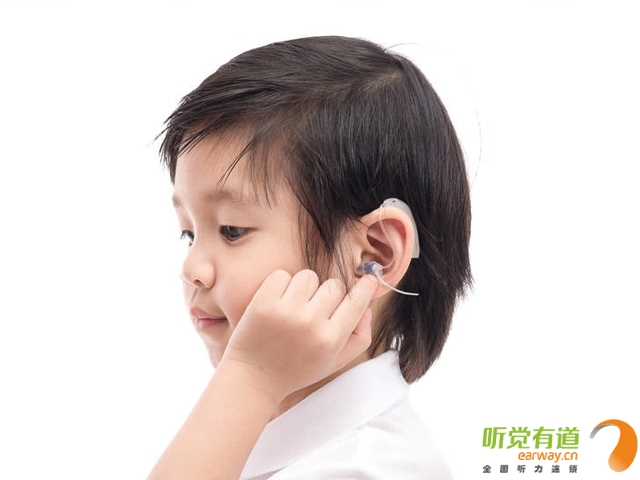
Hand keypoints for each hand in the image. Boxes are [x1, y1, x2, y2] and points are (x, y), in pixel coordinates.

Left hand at [219, 269, 377, 403]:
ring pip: (309, 276)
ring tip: (294, 308)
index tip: (370, 279)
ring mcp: (286, 311)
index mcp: (330, 339)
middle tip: (315, 309)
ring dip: (304, 288)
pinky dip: (281, 284)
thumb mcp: (334, 362)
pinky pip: (282, 275)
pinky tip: (278, 303)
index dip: (366, 287)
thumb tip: (367, 306)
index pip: (356, 302)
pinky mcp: (264, 302)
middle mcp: (310, 323)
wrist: (253, 379)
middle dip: (328, 293)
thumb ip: (359, 337)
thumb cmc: (296, 370)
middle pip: (334, 285)